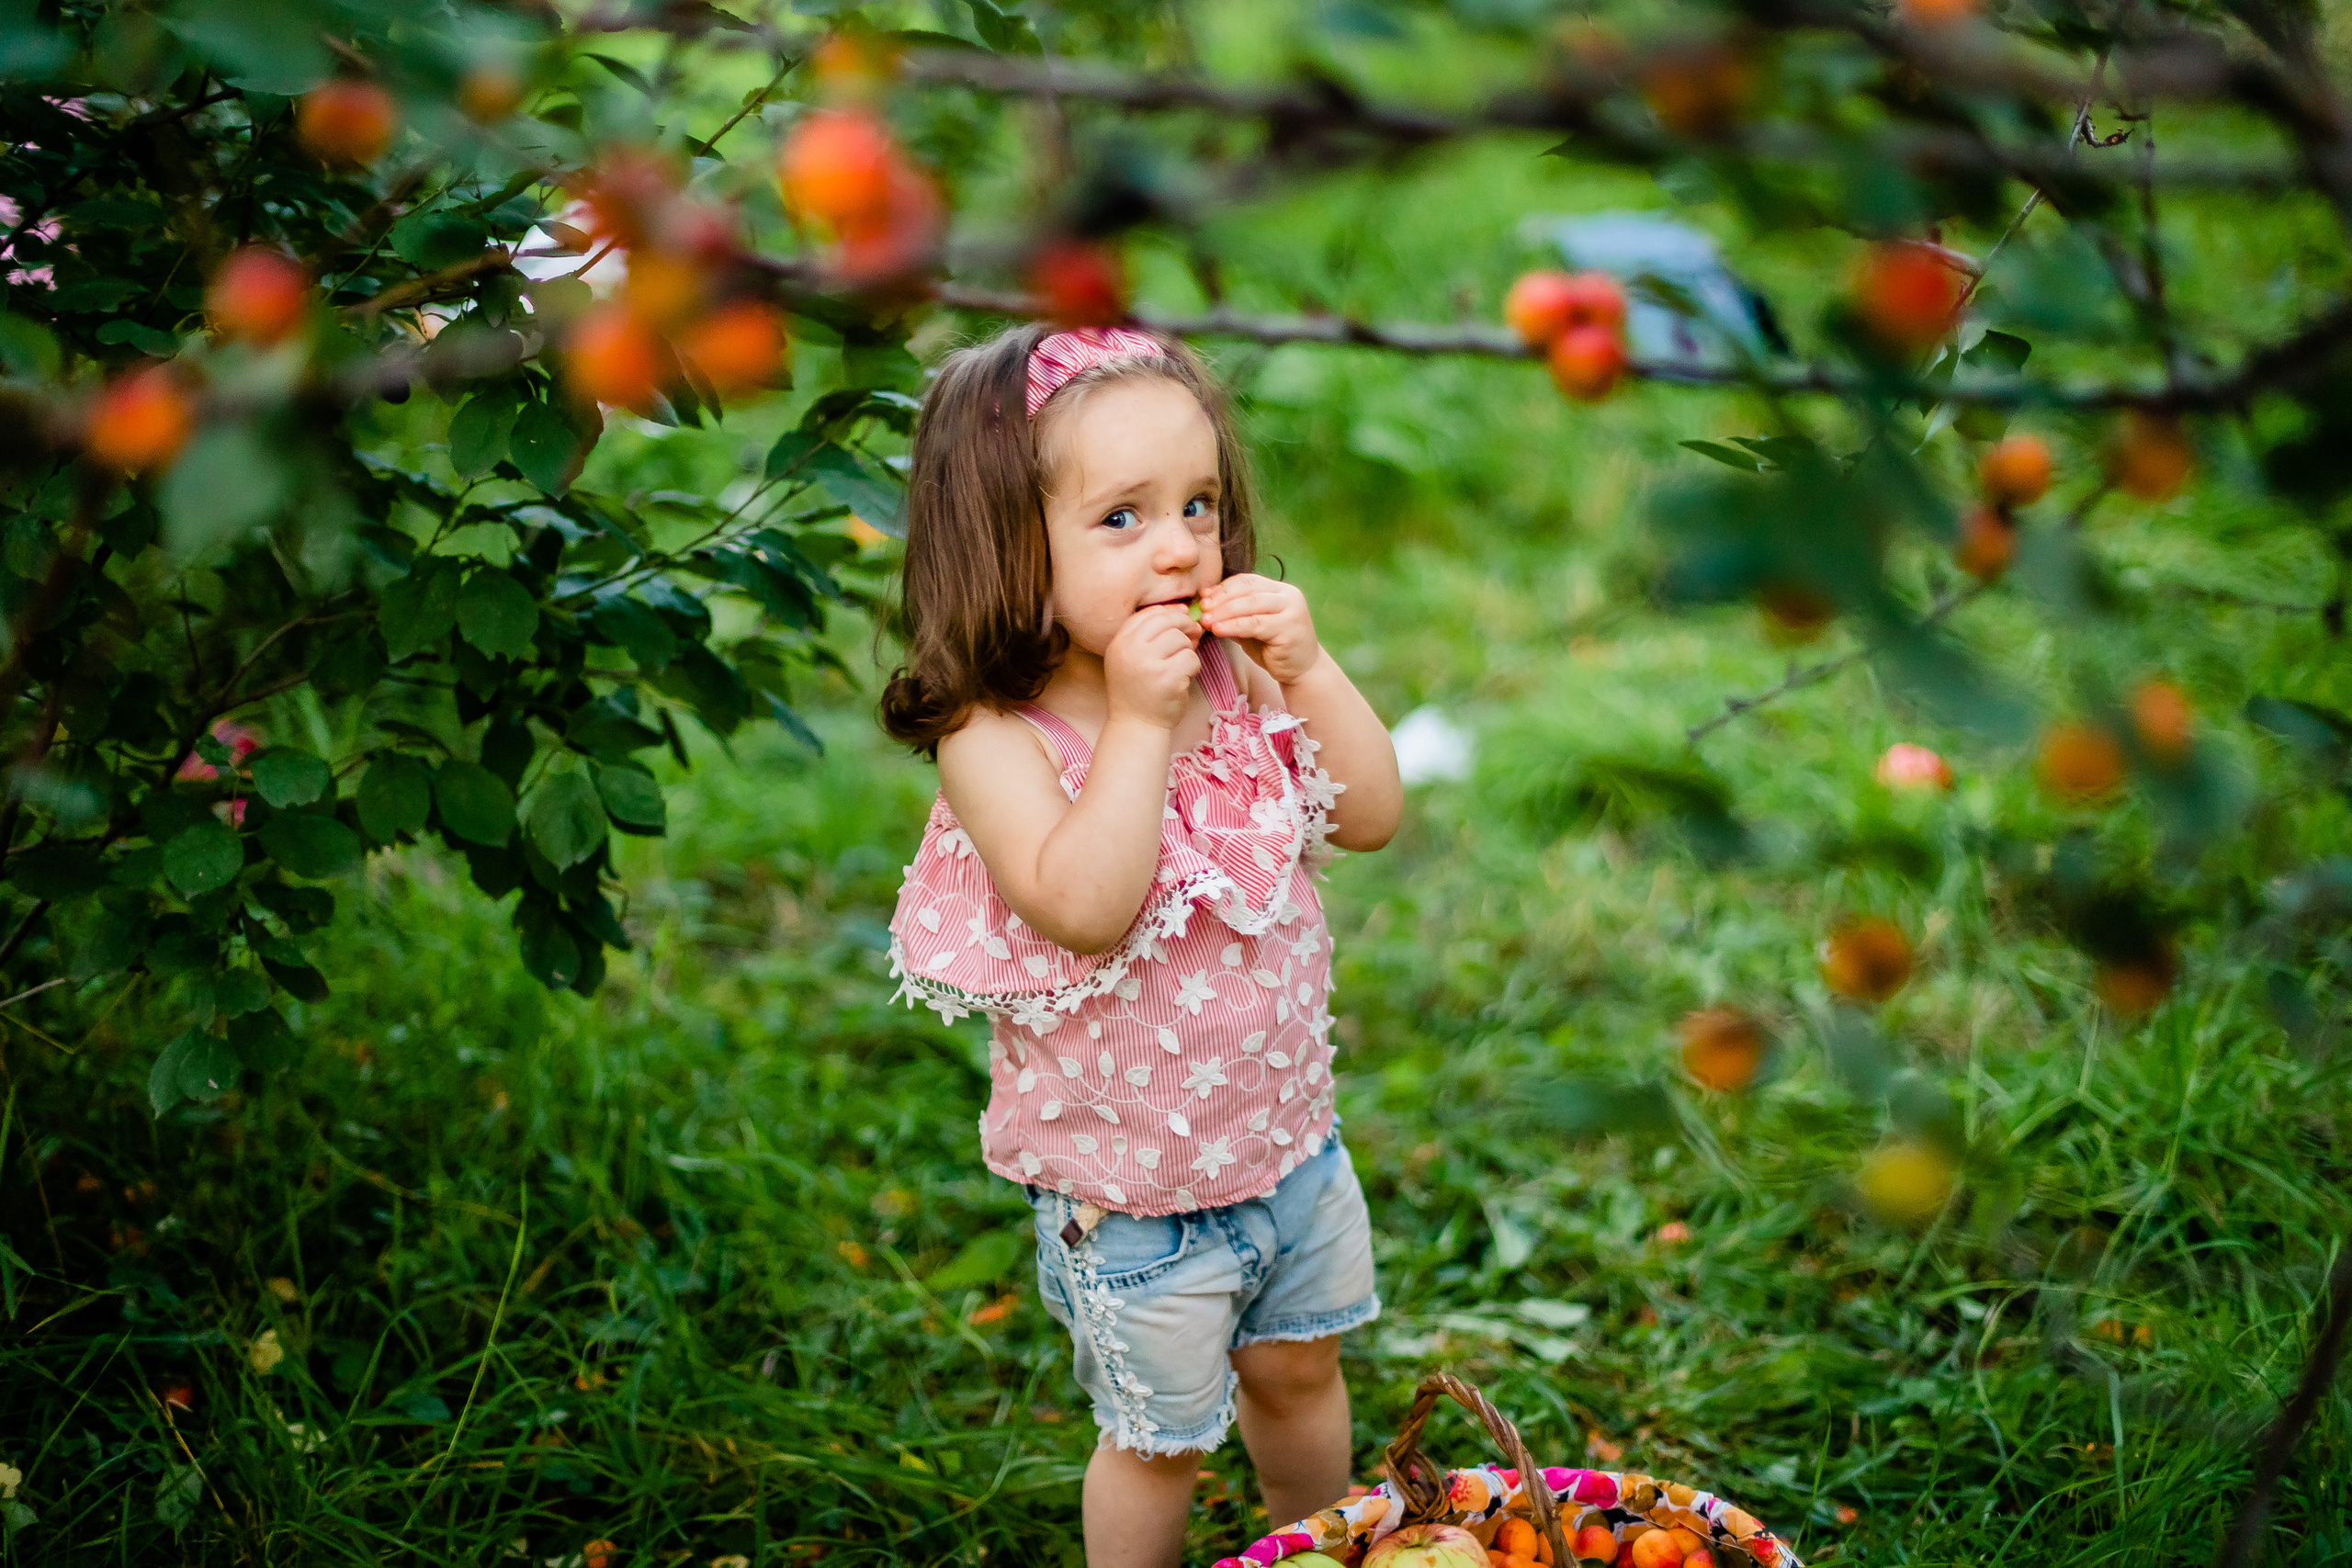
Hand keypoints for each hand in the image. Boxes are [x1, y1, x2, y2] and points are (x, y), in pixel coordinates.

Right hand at [1103, 603, 1203, 731]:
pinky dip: (1193, 667)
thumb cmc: (1138, 691)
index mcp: (1119, 643)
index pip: (1148, 614)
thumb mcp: (1131, 659)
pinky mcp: (1167, 678)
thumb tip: (1183, 610)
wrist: (1136, 727)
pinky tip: (1185, 678)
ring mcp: (1148, 664)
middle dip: (1185, 625)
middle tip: (1194, 634)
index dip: (1169, 613)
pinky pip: (1191, 659)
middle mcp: (1130, 650)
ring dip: (1189, 650)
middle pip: (1167, 621)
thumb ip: (1149, 636)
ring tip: (1182, 664)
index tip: (1182, 620)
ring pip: (1181, 639)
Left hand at [1199, 574, 1320, 684]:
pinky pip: (1256, 624)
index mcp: (1279, 590)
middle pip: (1248, 590)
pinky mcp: (1290, 628)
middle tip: (1202, 609)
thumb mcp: (1251, 627)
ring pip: (1251, 605)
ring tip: (1206, 621)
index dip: (1223, 588)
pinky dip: (1234, 626)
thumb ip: (1233, 613)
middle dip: (1221, 599)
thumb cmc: (1275, 648)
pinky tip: (1219, 630)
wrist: (1302, 671)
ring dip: (1225, 612)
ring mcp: (1291, 610)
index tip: (1203, 598)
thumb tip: (1204, 599)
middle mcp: (1288, 595)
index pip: (1247, 581)